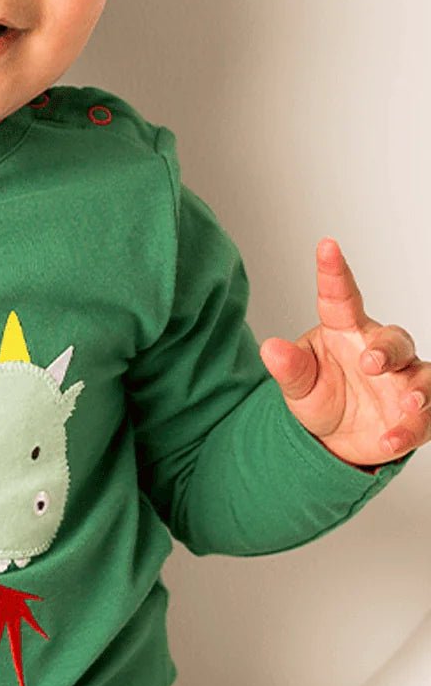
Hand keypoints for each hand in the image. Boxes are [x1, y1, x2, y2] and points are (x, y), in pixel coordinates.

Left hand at [259, 236, 429, 469]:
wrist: (335, 440)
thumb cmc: (320, 397)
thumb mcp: (298, 386)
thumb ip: (289, 369)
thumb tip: (270, 348)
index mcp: (344, 332)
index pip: (340, 297)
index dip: (334, 271)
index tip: (326, 245)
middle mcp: (378, 350)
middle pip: (395, 339)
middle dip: (387, 350)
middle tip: (370, 363)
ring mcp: (402, 381)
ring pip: (423, 375)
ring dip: (419, 387)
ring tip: (409, 401)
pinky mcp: (415, 413)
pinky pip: (423, 418)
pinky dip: (409, 429)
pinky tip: (391, 439)